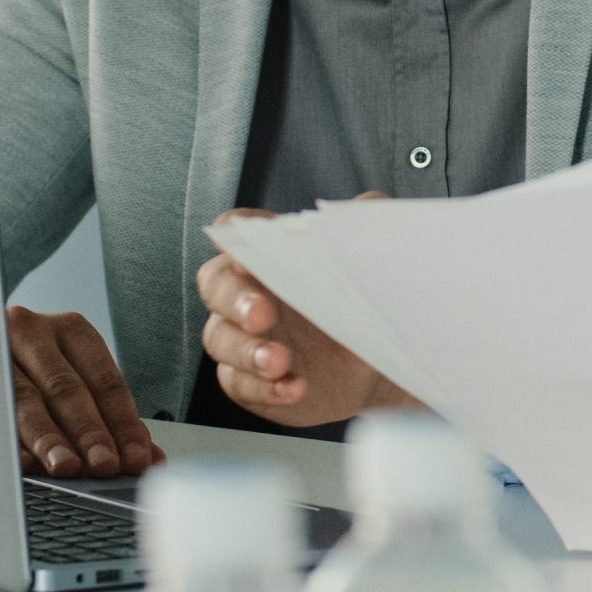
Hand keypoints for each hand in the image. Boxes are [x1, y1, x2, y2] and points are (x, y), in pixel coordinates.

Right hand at [6, 305, 165, 477]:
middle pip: (66, 388)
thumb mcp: (74, 378)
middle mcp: (33, 332)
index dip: (123, 423)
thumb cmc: (31, 369)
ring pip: (25, 399)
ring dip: (49, 438)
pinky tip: (23, 461)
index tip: (134, 459)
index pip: (105, 381)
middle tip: (103, 465)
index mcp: (70, 330)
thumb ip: (109, 419)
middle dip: (88, 432)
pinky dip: (9, 439)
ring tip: (66, 466)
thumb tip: (150, 459)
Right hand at [198, 204, 412, 425]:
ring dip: (247, 351)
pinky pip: (240, 383)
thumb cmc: (361, 303)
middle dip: (234, 298)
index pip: (235, 234)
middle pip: (216, 284)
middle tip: (262, 314)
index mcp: (270, 254)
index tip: (249, 255)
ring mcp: (243, 338)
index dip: (233, 240)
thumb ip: (367, 226)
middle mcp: (247, 291)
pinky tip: (292, 387)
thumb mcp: (370, 262)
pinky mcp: (248, 380)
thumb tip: (370, 204)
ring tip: (280, 361)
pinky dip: (263, 387)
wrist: (375, 364)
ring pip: (219, 338)